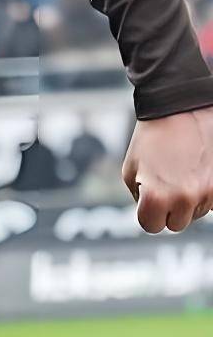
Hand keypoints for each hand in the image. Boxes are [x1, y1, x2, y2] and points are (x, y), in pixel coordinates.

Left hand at [122, 106, 212, 232]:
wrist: (183, 110)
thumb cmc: (152, 140)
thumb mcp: (131, 172)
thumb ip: (140, 200)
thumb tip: (153, 216)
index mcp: (156, 199)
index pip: (151, 226)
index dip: (148, 212)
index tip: (149, 198)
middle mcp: (185, 199)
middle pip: (176, 223)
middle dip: (170, 209)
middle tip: (167, 184)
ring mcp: (209, 192)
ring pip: (197, 212)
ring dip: (189, 199)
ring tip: (183, 172)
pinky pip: (212, 201)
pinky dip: (206, 191)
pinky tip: (198, 172)